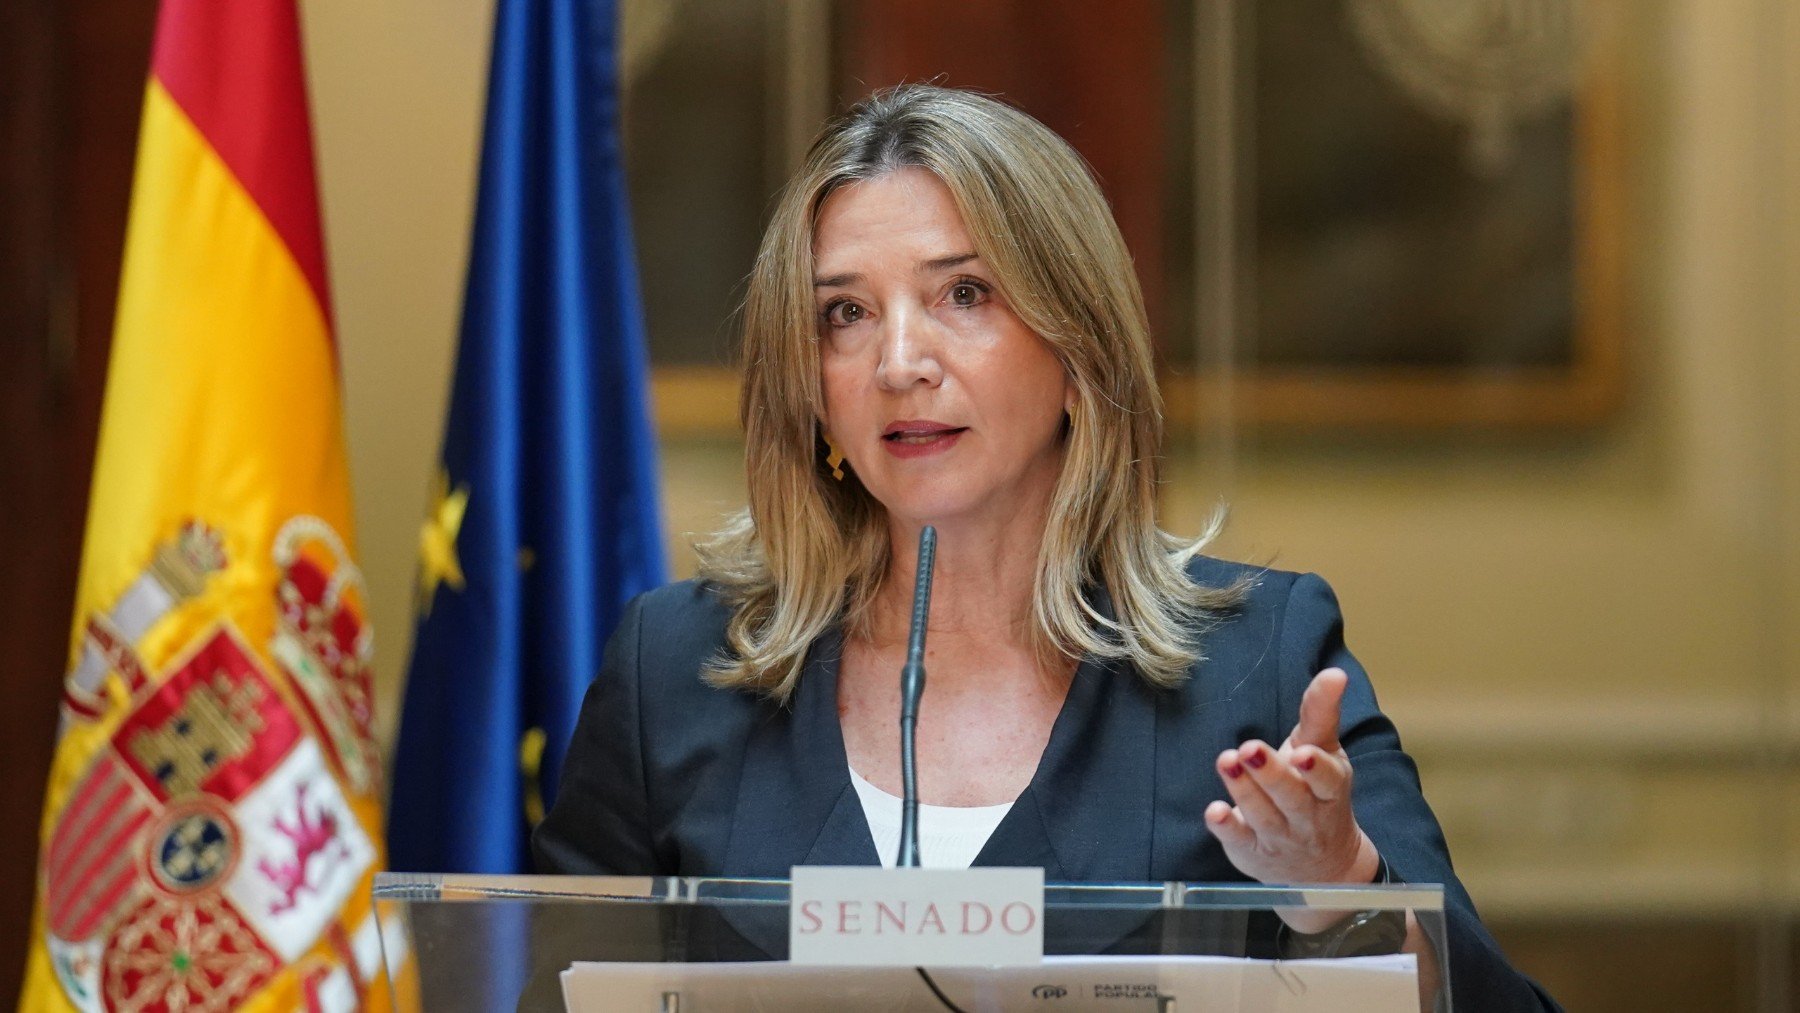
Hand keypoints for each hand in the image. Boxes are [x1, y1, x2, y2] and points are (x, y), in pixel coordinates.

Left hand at [1204, 668, 1378, 887]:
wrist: (1323, 863)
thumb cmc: (1317, 791)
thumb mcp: (1323, 751)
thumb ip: (1321, 713)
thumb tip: (1335, 673)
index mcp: (1330, 788)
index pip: (1328, 780)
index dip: (1315, 767)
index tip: (1301, 752)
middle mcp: (1307, 816)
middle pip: (1290, 796)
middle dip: (1270, 773)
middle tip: (1249, 749)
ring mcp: (1280, 836)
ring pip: (1262, 814)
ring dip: (1243, 790)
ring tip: (1227, 761)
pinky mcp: (1252, 850)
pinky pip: (1238, 839)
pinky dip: (1227, 826)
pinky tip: (1214, 811)